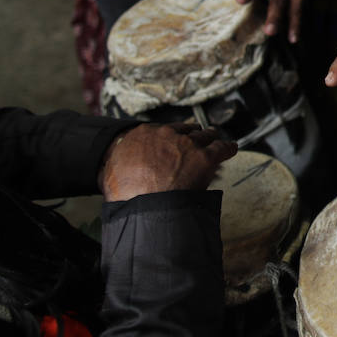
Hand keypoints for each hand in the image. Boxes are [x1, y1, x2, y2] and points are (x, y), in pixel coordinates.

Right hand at [98, 122, 236, 201]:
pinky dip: (228, 148)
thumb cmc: (124, 195)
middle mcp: (167, 134)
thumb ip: (113, 167)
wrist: (143, 206)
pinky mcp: (205, 157)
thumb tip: (105, 171)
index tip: (173, 142)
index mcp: (144, 135)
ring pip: (205, 136)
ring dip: (210, 140)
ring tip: (215, 141)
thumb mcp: (109, 174)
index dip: (171, 138)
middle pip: (186, 131)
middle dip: (191, 137)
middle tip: (195, 144)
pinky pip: (222, 148)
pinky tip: (232, 148)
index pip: (163, 130)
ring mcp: (188, 144)